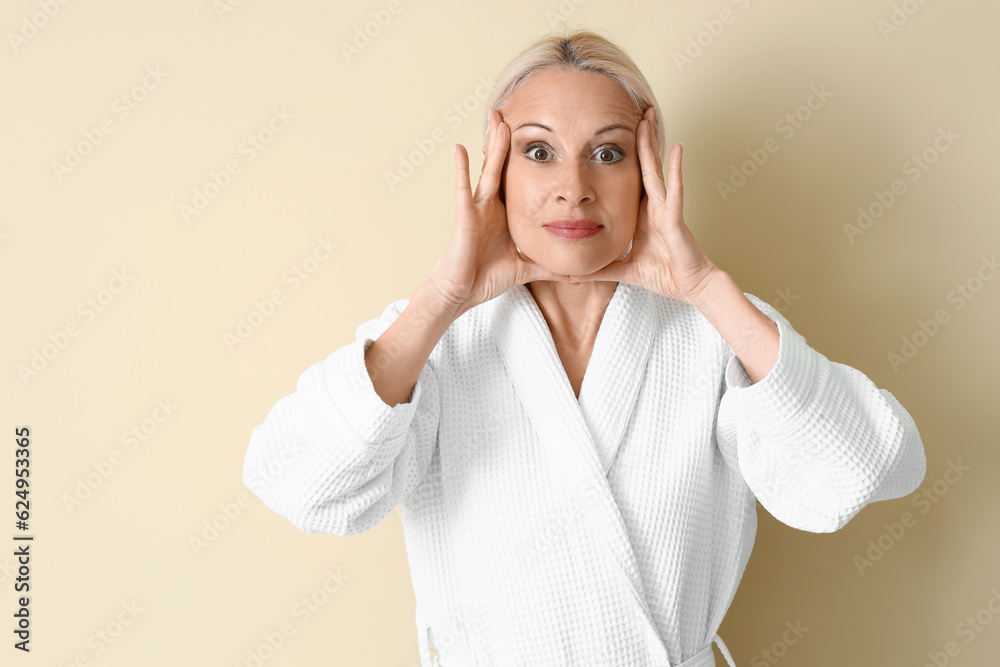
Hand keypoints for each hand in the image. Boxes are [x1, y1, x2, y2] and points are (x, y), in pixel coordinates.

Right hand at [428, 108, 564, 316]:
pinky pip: (463, 188)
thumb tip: (578, 274)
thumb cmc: (487, 278)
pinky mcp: (465, 216)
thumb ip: (550, 267)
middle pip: (502, 167)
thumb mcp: (527, 268)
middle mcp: (490, 206)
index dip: (525, 160)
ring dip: (492, 145)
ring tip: (497, 118)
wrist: (462, 293)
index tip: (537, 139)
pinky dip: (461, 168)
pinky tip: (460, 147)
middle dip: (506, 142)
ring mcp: (477, 208)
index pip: (517, 181)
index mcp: (505, 214)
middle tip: (512, 113)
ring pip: (488, 170)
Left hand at [568, 106, 722, 305]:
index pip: (629, 180)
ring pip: (656, 170)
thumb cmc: (664, 275)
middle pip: (643, 167)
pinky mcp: (675, 217)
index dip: (624, 159)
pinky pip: (674, 190)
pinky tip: (676, 147)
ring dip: (652, 143)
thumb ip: (601, 269)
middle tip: (633, 110)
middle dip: (639, 140)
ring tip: (648, 117)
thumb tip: (571, 276)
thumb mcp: (624, 270)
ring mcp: (665, 208)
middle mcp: (654, 205)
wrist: (690, 287)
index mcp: (641, 214)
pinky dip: (676, 169)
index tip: (611, 136)